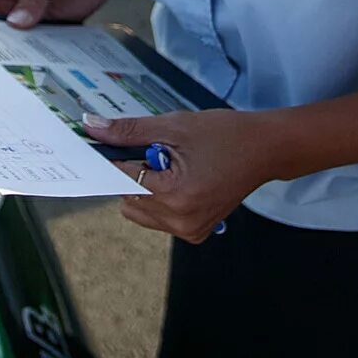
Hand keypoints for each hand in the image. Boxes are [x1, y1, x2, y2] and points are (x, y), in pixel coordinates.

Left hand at [86, 110, 279, 243]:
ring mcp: (189, 230)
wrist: (265, 150)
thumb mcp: (175, 126)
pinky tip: (185, 178)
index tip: (113, 144)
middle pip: (129, 200)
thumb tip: (92, 128)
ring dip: (147, 188)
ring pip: (142, 212)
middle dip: (134, 174)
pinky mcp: (196, 232)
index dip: (115, 159)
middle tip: (160, 153)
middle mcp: (181, 220)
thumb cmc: (225, 134)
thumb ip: (130, 131)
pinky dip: (162, 199)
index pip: (123, 180)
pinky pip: (160, 218)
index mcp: (175, 195)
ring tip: (175, 166)